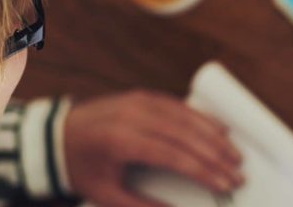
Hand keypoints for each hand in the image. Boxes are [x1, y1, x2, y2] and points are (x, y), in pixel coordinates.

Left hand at [63, 90, 243, 206]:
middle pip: (184, 134)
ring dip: (214, 135)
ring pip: (185, 116)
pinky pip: (177, 105)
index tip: (224, 183)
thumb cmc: (81, 169)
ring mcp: (137, 102)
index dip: (202, 170)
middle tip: (238, 172)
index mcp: (121, 141)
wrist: (54, 137)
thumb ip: (143, 206)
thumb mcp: (107, 195)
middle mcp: (131, 116)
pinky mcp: (141, 96)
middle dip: (216, 155)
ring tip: (235, 154)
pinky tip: (219, 130)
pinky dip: (200, 117)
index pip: (173, 155)